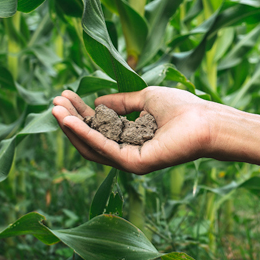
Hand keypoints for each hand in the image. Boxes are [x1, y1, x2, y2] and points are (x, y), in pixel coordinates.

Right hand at [52, 86, 220, 174]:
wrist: (206, 121)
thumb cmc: (183, 108)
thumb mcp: (145, 99)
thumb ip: (122, 102)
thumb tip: (98, 101)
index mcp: (131, 139)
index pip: (98, 127)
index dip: (79, 112)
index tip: (64, 95)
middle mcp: (128, 153)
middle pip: (90, 139)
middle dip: (70, 120)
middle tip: (53, 102)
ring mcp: (131, 161)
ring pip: (92, 146)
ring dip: (72, 128)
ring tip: (55, 109)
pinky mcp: (134, 164)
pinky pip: (104, 148)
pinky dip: (86, 134)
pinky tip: (70, 121)